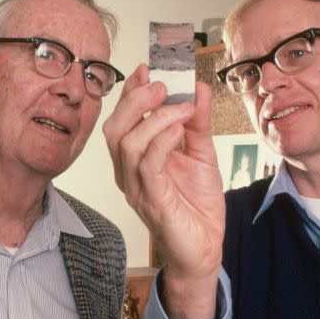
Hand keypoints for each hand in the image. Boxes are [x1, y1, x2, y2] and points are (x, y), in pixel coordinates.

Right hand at [103, 64, 224, 318]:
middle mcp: (129, 172)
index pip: (124, 118)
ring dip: (154, 118)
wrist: (204, 251)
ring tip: (180, 106)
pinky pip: (148, 166)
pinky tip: (177, 130)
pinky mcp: (152, 202)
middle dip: (136, 100)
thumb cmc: (196, 207)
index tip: (148, 67)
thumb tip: (197, 88)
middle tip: (163, 83)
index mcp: (137, 158)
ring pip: (127, 144)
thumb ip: (198, 123)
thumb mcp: (202, 155)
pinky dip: (161, 142)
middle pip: (116, 128)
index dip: (131, 90)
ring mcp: (137, 188)